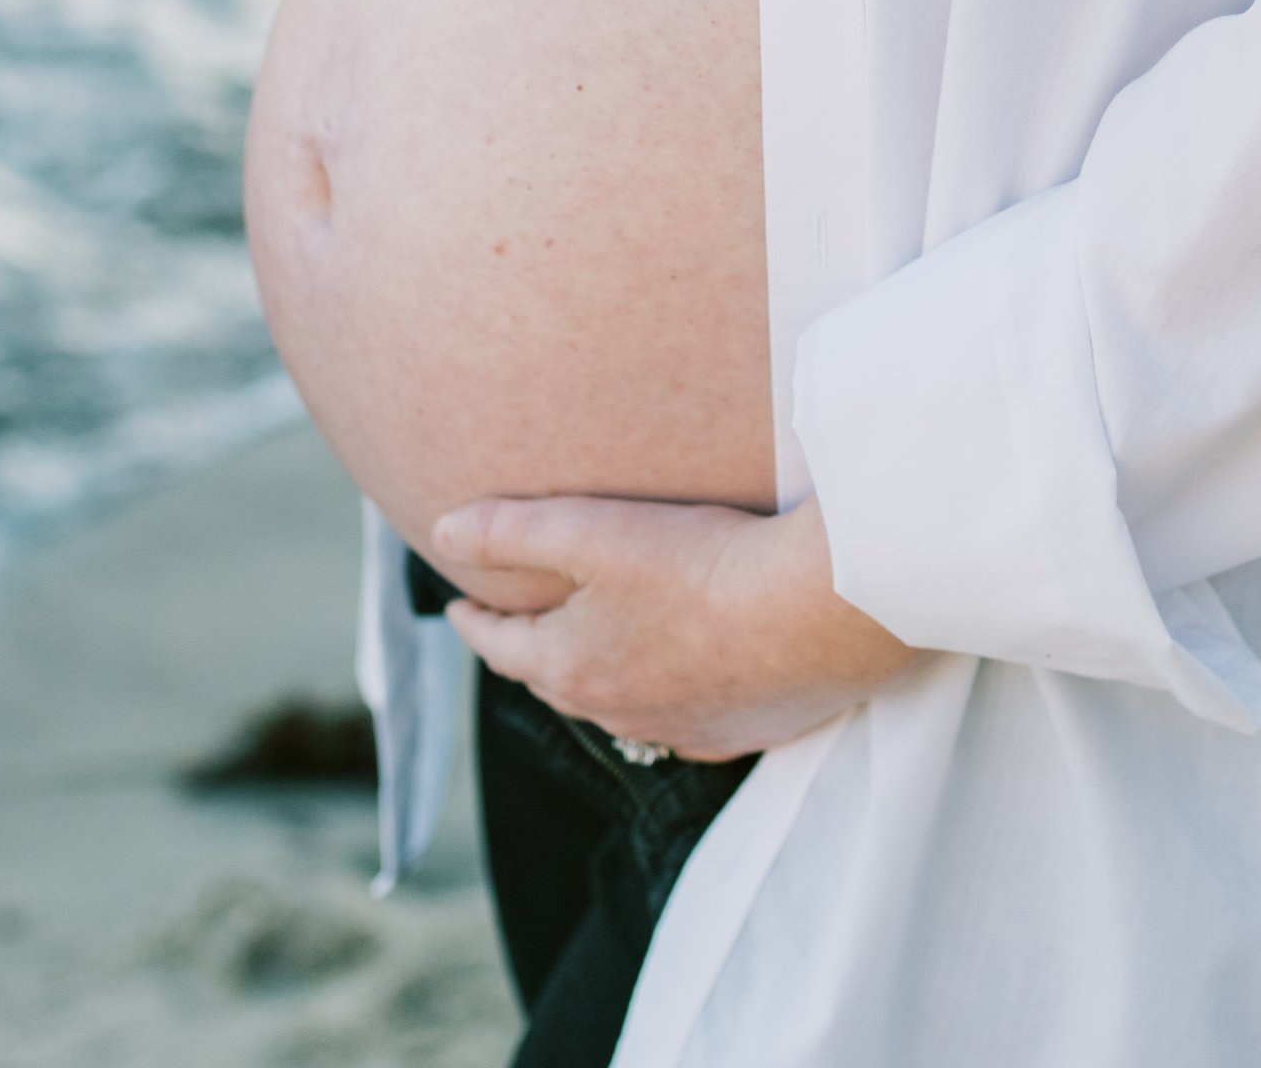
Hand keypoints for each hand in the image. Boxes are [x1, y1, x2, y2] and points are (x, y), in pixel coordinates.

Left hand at [433, 493, 921, 762]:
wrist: (817, 611)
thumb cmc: (702, 565)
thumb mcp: (593, 531)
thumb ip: (512, 531)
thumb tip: (443, 532)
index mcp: (572, 668)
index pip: (501, 647)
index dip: (474, 620)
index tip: (459, 604)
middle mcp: (618, 712)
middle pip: (555, 679)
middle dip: (532, 649)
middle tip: (521, 621)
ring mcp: (682, 728)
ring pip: (619, 703)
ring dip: (600, 673)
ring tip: (598, 643)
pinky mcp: (740, 729)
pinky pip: (683, 717)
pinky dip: (666, 692)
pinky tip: (682, 672)